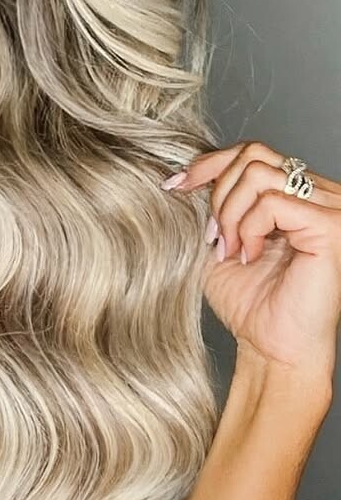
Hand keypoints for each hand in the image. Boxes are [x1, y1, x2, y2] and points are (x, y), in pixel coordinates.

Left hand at [163, 141, 340, 385]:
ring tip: (231, 250)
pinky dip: (250, 228)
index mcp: (294, 193)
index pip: (250, 152)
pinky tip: (250, 256)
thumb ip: (208, 204)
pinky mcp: (332, 226)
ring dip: (231, 214)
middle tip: (214, 237)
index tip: (174, 186)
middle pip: (253, 154)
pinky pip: (274, 202)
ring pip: (259, 173)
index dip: (208, 164)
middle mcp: (318, 193)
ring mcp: (330, 206)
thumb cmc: (249, 302)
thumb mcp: (217, 240)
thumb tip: (179, 172)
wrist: (271, 347)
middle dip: (218, 193)